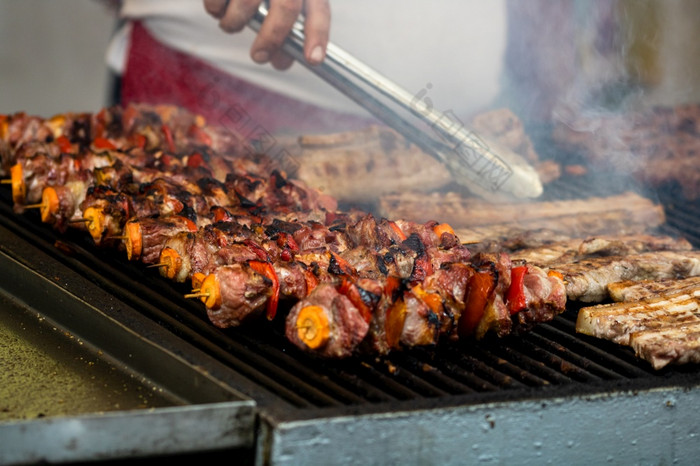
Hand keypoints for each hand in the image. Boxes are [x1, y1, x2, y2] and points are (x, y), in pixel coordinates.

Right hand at [203, 0, 329, 69]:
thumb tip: (280, 61)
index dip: (317, 36)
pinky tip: (218, 9)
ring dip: (235, 24)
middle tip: (259, 56)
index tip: (312, 60)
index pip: (319, 9)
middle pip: (286, 8)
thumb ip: (286, 28)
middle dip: (272, 39)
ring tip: (231, 25)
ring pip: (247, 4)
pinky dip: (216, 10)